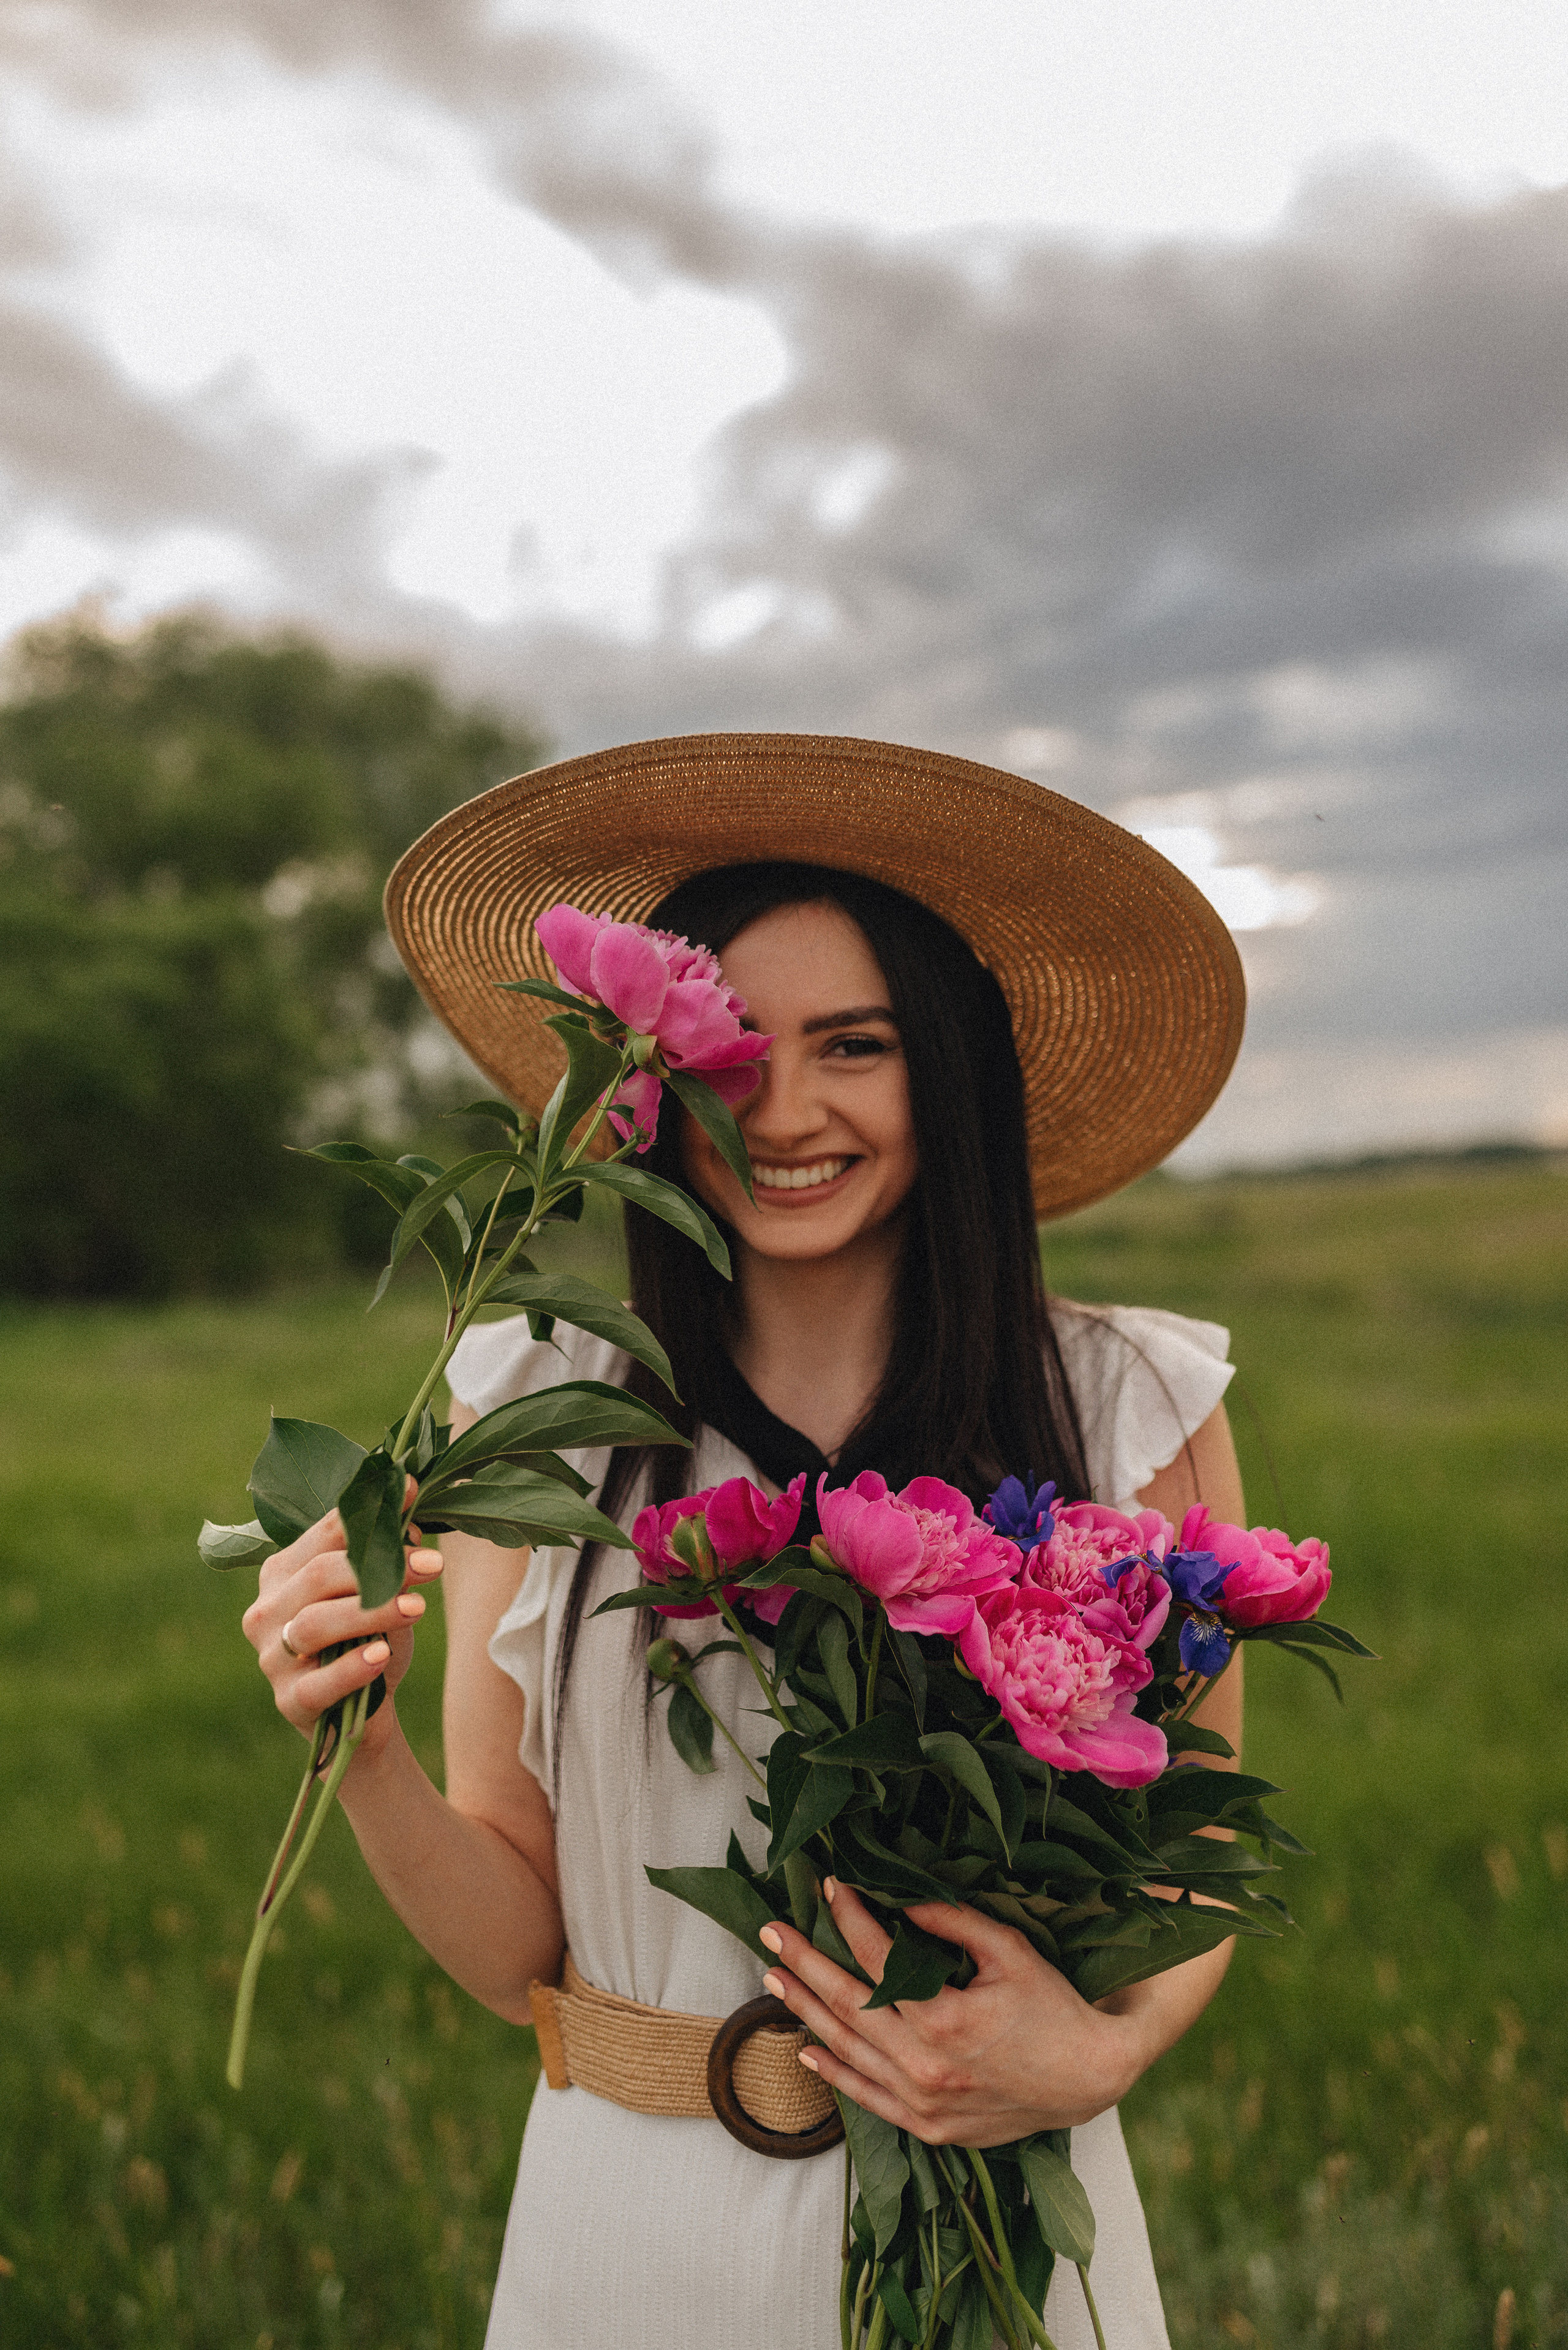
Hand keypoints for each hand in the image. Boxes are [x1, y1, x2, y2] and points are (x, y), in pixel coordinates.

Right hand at [241, 1485, 442, 1761]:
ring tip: (417, 1608)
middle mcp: (267, 1611)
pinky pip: (316, 1684)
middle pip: (318, 1576)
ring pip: (314, 1625)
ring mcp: (272, 1659)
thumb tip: (409, 1514)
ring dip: (369, 1611)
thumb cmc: (367, 1640)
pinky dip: (350, 1668)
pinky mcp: (290, 1701)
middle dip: (379, 1565)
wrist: (364, 1714)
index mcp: (284, 1573)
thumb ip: (386, 1555)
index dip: (365, 1514)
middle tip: (432, 1564)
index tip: (410, 1494)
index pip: (322, 1534)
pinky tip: (381, 1655)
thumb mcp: (381, 1593)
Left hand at [758, 1880, 1140, 2145]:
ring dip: (806, 2011)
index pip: (879, 1960)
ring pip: (848, 2050)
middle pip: (849, 2005)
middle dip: (805, 1963)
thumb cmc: (1052, 2007)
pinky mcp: (928, 2127)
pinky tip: (806, 2049)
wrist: (1089, 2078)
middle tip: (771, 1931)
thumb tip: (901, 1904)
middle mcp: (926, 2066)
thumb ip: (954, 1924)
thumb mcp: (1010, 1952)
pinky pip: (867, 2099)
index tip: (830, 1886)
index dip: (850, 1919)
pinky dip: (834, 2073)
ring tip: (773, 1977)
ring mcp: (923, 2103)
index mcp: (946, 2019)